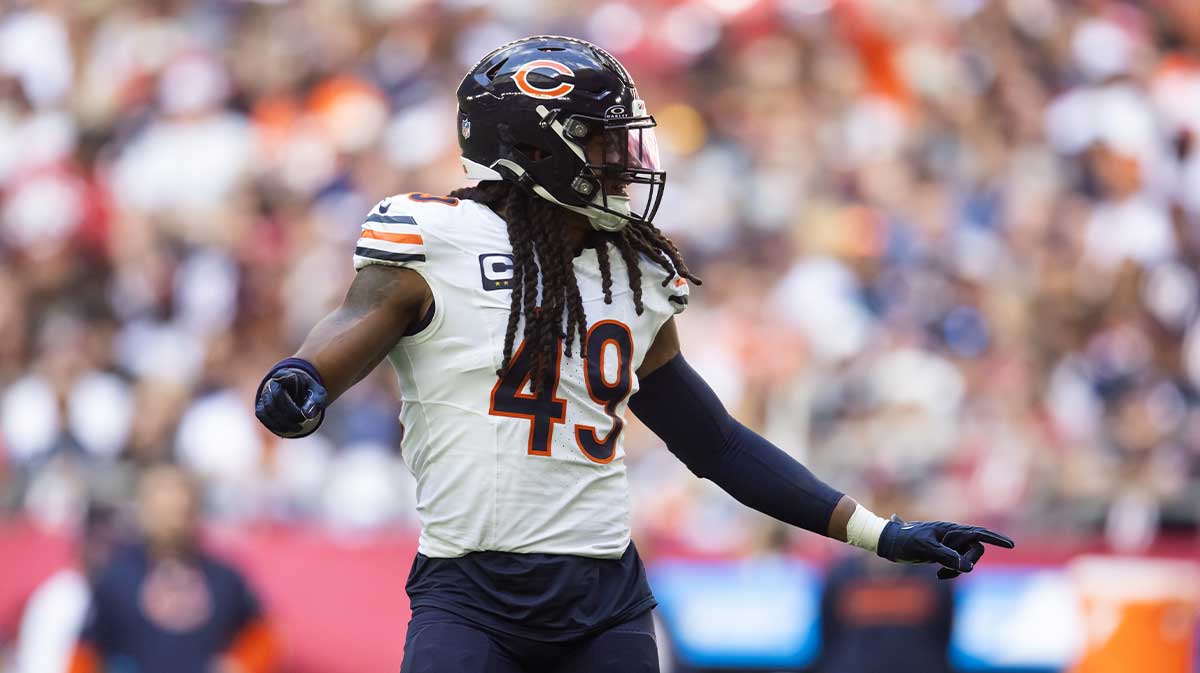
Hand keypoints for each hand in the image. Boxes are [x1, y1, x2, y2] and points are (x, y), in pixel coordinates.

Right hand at [255, 366, 326, 437]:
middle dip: (288, 416)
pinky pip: (262, 415)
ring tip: (297, 428)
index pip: (282, 391)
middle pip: (274, 402)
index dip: (291, 407)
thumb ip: (315, 402)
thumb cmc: (311, 392)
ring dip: (281, 423)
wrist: (302, 390)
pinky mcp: (262, 404)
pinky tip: (286, 429)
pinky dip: (273, 424)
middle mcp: (272, 382)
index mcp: (286, 375)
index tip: (304, 416)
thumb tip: (307, 415)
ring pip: (266, 410)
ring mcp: (265, 393)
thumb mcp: (319, 394)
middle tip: (301, 423)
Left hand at [877, 515, 1013, 579]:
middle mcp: (952, 535)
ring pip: (966, 559)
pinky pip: (957, 564)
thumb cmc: (906, 541)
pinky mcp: (942, 554)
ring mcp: (948, 545)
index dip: (995, 539)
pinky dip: (951, 571)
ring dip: (958, 569)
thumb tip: (967, 568)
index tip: (1010, 545)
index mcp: (950, 529)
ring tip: (940, 574)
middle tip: (951, 569)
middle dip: (969, 561)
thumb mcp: (926, 549)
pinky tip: (938, 575)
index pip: (978, 533)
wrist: (889, 542)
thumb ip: (947, 557)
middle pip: (975, 549)